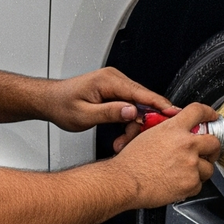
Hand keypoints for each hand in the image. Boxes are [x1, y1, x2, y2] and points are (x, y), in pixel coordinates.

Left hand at [39, 67, 176, 132]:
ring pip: (137, 106)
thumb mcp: (84, 115)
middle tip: (136, 140)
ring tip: (121, 143)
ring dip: (133, 126)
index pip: (141, 92)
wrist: (49, 100)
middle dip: (143, 122)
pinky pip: (130, 106)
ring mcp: (115, 85)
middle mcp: (115, 80)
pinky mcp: (115, 93)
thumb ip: (110, 113)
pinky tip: (121, 135)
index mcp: (108, 81)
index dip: (159, 104)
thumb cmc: (62, 105)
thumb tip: (132, 111)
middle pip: (142, 101)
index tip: (174, 113)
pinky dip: (129, 121)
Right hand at [110, 102, 220, 206]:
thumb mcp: (147, 134)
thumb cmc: (131, 161)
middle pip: (214, 142)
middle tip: (208, 152)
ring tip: (186, 173)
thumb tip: (176, 130)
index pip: (199, 111)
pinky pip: (199, 185)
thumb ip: (166, 130)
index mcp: (174, 129)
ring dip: (200, 170)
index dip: (209, 113)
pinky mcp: (190, 183)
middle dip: (213, 148)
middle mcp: (186, 144)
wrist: (124, 181)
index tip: (212, 117)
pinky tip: (178, 183)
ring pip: (209, 167)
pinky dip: (191, 186)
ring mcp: (190, 164)